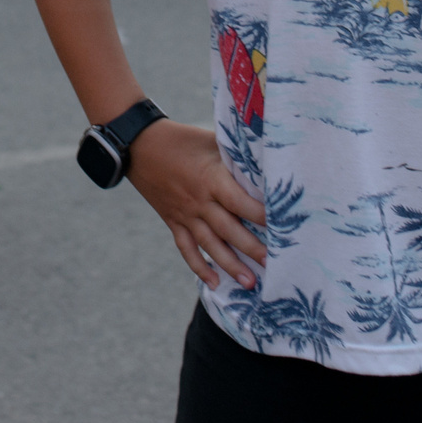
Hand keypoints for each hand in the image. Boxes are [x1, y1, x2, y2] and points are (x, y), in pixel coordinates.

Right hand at [126, 121, 268, 290]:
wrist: (139, 144)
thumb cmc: (182, 139)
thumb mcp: (211, 141)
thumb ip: (236, 155)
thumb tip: (267, 161)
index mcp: (211, 178)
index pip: (239, 202)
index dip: (260, 215)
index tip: (282, 226)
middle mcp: (199, 201)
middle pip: (228, 230)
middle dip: (251, 248)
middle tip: (273, 264)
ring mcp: (185, 214)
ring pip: (209, 245)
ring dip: (230, 265)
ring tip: (250, 283)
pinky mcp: (173, 222)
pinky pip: (186, 249)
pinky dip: (199, 267)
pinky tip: (214, 283)